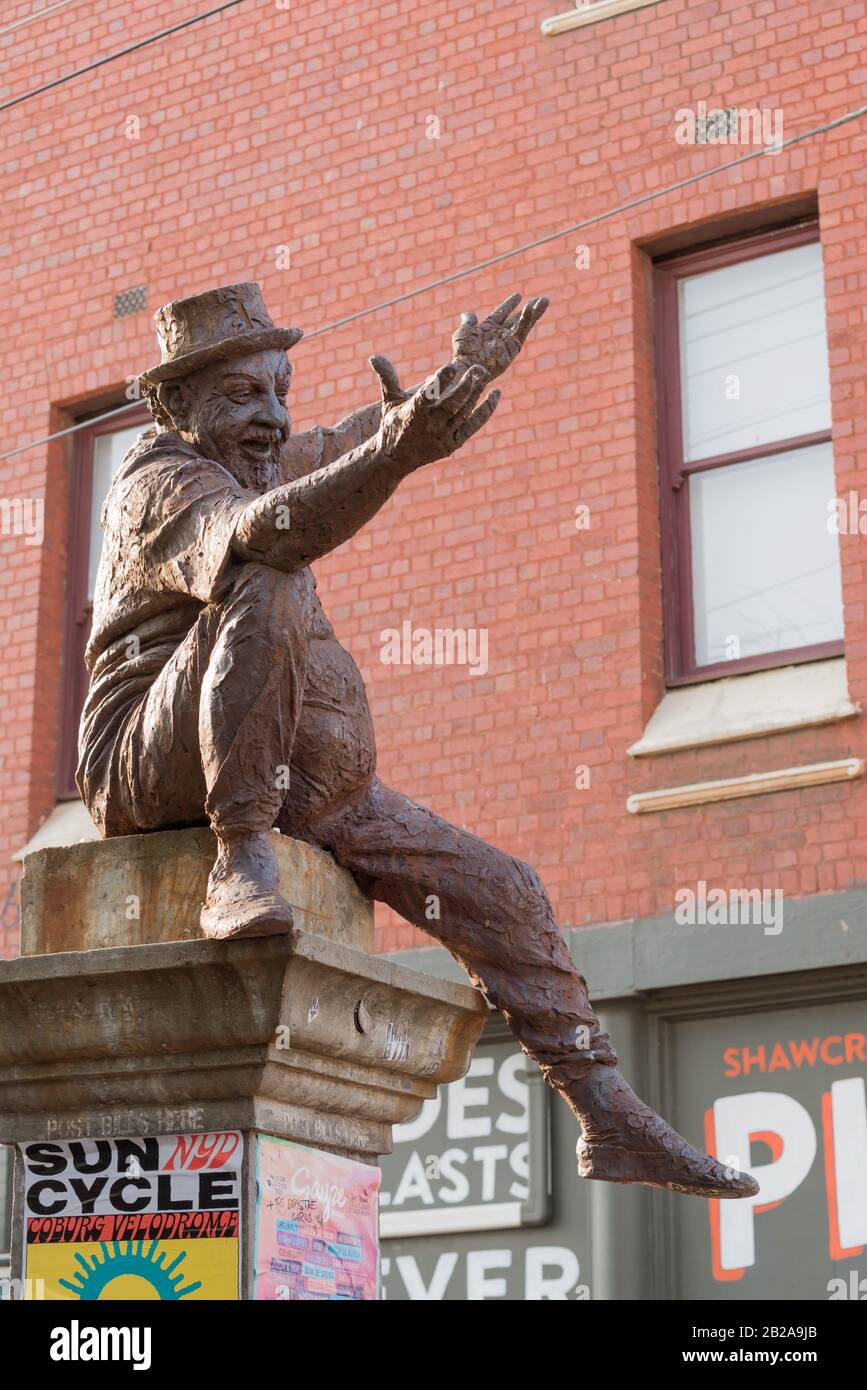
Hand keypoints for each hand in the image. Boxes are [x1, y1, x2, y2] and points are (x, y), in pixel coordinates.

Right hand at [370, 356, 499, 469]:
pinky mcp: (453, 444)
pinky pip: (473, 425)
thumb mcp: (390, 400)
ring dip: (476, 394)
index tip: (451, 366)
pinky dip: (485, 410)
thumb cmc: (393, 423)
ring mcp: (443, 437)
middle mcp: (430, 427)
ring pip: (464, 413)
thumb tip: (374, 356)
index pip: (427, 396)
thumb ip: (387, 378)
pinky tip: (495, 394)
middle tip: (478, 368)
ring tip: (483, 374)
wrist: (395, 459)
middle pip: (452, 405)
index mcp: (413, 414)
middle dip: (466, 387)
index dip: (439, 382)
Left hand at [451, 292, 548, 380]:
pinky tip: (532, 309)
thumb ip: (469, 323)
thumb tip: (467, 314)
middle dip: (530, 309)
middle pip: (517, 318)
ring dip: (534, 312)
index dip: (510, 304)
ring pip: (523, 324)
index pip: (502, 313)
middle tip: (542, 299)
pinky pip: (521, 332)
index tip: (518, 295)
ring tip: (544, 301)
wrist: (468, 366)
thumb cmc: (462, 353)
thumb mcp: (464, 333)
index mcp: (488, 328)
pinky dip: (527, 320)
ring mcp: (507, 341)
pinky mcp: (513, 348)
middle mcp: (500, 334)